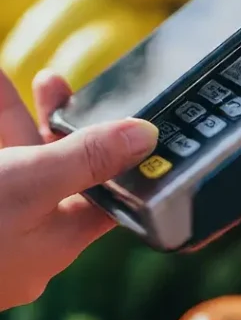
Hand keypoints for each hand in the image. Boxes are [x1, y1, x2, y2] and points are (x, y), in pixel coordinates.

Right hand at [0, 70, 157, 310]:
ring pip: (9, 159)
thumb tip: (148, 137)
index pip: (106, 194)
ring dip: (7, 116)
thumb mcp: (30, 185)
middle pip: (51, 167)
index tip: (118, 111)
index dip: (116, 152)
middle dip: (45, 117)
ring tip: (3, 77)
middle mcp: (23, 238)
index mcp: (56, 241)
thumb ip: (87, 158)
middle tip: (52, 79)